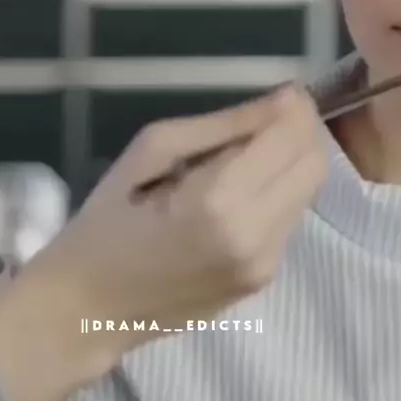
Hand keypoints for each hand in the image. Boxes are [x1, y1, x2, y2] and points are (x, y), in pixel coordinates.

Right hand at [0, 84, 328, 400]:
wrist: (87, 310)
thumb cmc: (105, 221)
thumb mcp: (150, 152)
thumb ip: (221, 126)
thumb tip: (283, 102)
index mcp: (218, 201)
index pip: (290, 139)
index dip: (297, 107)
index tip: (285, 90)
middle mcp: (254, 237)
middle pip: (313, 166)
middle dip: (303, 131)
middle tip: (272, 115)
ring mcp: (263, 266)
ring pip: (308, 192)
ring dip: (292, 161)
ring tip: (250, 151)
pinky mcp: (262, 281)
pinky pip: (289, 219)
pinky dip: (278, 192)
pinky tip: (241, 189)